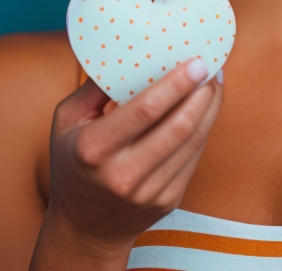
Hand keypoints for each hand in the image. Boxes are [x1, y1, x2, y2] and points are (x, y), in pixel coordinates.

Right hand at [30, 56, 222, 267]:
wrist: (84, 230)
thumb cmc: (73, 162)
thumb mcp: (67, 122)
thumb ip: (93, 87)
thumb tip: (125, 51)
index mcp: (95, 149)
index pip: (145, 110)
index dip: (176, 84)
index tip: (196, 61)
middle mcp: (123, 174)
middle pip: (178, 125)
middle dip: (202, 92)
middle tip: (212, 65)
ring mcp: (149, 192)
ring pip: (193, 141)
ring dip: (210, 108)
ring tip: (215, 82)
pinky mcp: (168, 201)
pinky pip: (194, 157)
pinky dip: (205, 128)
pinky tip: (206, 109)